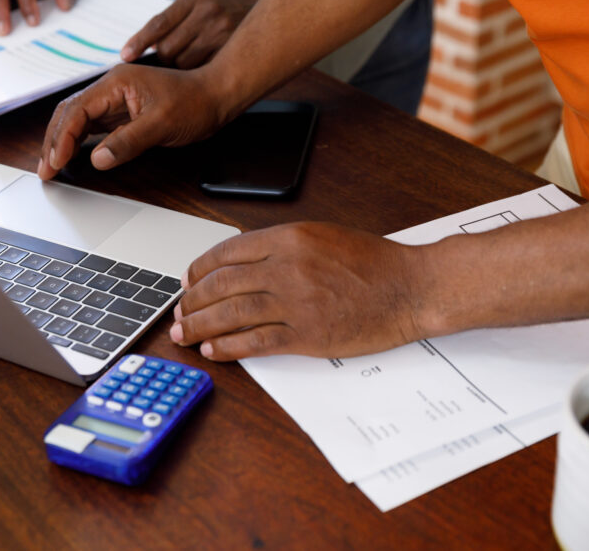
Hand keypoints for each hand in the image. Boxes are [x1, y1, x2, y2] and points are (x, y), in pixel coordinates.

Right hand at [37, 63, 241, 179]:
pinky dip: (78, 141)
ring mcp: (115, 99)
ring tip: (51, 166)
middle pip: (69, 112)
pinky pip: (92, 125)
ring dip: (63, 142)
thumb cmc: (194, 103)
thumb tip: (98, 159)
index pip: (77, 110)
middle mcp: (111, 88)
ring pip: (77, 119)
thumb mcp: (161, 125)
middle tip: (45, 169)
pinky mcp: (122, 111)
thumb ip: (127, 142)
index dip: (63, 137)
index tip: (56, 161)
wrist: (215, 96)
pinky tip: (72, 155)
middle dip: (54, 141)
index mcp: (116, 83)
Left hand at [120, 0, 268, 67]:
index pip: (159, 23)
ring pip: (183, 63)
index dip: (139, 42)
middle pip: (169, 48)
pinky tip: (198, 72)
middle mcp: (209, 12)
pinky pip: (201, 70)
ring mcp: (223, 32)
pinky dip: (194, 74)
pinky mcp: (231, 49)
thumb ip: (171, 21)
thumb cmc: (216, 9)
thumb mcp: (195, 2)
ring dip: (178, 68)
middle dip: (162, 58)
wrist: (259, 8)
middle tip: (167, 59)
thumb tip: (138, 50)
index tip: (124, 56)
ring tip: (187, 61)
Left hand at [169, 222, 433, 360]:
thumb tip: (242, 263)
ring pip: (232, 314)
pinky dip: (229, 347)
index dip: (200, 270)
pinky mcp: (307, 334)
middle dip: (192, 301)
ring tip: (184, 334)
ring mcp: (296, 302)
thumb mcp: (322, 236)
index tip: (188, 282)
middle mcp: (287, 267)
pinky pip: (257, 342)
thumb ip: (282, 247)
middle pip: (222, 284)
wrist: (410, 286)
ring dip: (201, 326)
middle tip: (178, 313)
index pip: (227, 253)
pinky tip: (214, 351)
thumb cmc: (373, 262)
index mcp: (289, 238)